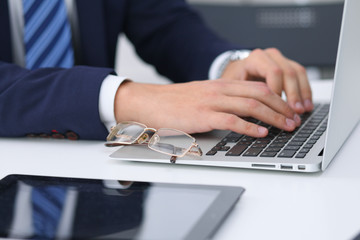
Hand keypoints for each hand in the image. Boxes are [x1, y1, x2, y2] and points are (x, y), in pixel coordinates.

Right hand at [114, 80, 300, 137]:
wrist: (150, 102)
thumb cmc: (175, 103)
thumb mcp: (203, 96)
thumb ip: (223, 102)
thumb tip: (244, 114)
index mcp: (221, 85)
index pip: (258, 86)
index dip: (279, 98)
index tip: (289, 109)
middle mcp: (220, 90)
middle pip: (261, 94)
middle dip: (282, 107)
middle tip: (295, 120)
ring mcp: (211, 102)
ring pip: (251, 105)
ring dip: (273, 117)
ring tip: (286, 127)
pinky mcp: (202, 116)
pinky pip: (232, 120)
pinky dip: (250, 127)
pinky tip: (261, 134)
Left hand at [221, 48, 313, 113]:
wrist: (235, 73)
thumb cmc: (232, 83)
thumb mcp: (232, 89)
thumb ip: (243, 97)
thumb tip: (255, 115)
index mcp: (255, 59)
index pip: (273, 72)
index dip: (278, 91)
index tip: (277, 108)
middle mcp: (270, 56)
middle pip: (288, 72)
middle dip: (293, 94)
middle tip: (295, 112)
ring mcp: (280, 59)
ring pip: (298, 73)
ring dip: (302, 93)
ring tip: (303, 111)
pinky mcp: (288, 66)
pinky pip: (301, 76)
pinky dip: (305, 91)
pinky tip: (307, 106)